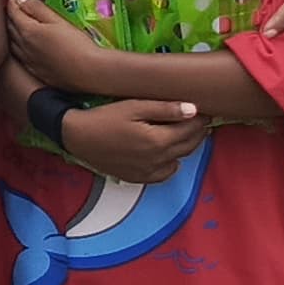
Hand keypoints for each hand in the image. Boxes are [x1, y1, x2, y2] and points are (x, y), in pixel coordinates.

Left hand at [5, 0, 113, 92]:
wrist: (90, 72)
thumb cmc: (77, 44)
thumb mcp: (59, 21)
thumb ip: (38, 8)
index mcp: (28, 31)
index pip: (14, 13)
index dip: (13, 3)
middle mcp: (24, 47)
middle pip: (10, 28)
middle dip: (11, 16)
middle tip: (15, 8)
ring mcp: (29, 62)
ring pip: (13, 44)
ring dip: (12, 32)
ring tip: (17, 25)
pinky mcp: (37, 73)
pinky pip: (20, 58)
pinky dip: (18, 49)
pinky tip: (25, 48)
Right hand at [57, 97, 212, 181]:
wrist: (78, 137)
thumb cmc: (104, 117)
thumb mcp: (133, 107)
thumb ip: (164, 109)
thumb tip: (193, 109)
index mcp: (158, 140)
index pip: (190, 130)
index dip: (200, 119)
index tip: (205, 110)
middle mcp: (158, 160)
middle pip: (189, 146)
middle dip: (198, 132)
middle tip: (201, 120)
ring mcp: (150, 171)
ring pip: (180, 160)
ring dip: (186, 146)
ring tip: (185, 133)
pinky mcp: (140, 178)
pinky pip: (166, 173)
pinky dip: (172, 163)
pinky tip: (167, 152)